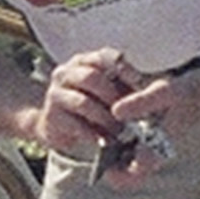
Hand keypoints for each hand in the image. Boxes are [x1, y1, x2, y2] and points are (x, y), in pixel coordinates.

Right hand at [37, 47, 152, 171]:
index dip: (124, 69)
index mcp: (86, 61)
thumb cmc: (94, 106)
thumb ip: (126, 89)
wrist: (61, 128)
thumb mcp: (111, 93)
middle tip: (130, 115)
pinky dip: (94, 135)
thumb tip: (147, 95)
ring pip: (84, 103)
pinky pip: (76, 125)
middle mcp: (68, 72)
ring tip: (120, 132)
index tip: (140, 84)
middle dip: (114, 98)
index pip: (105, 56)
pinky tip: (105, 141)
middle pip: (92, 78)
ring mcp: (56, 93)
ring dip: (105, 119)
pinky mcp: (52, 116)